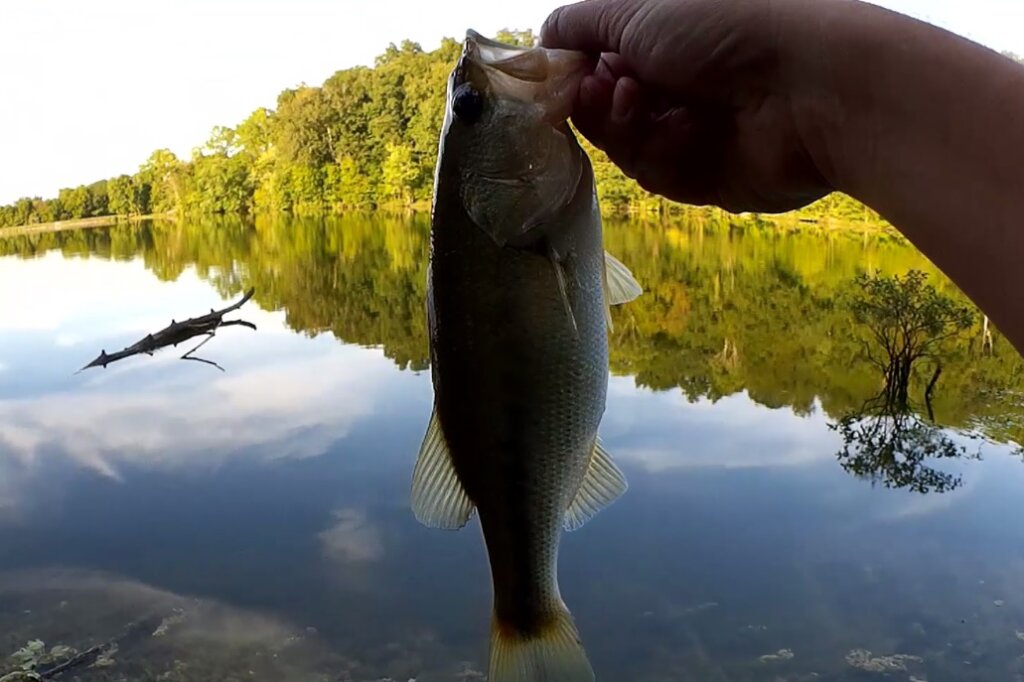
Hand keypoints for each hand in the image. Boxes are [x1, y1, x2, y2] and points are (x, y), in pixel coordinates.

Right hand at [541, 0, 833, 212]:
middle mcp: (675, 84)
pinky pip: (654, 172)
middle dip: (592, 100)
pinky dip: (660, 151)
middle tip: (597, 89)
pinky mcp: (702, 176)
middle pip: (602, 109)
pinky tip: (682, 130)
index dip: (572, 71)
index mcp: (663, 38)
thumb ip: (580, 24)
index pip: (597, 63)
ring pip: (622, 144)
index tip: (553, 76)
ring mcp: (688, 132)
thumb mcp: (636, 9)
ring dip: (620, 123)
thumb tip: (545, 41)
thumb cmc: (724, 27)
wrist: (807, 87)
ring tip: (635, 99)